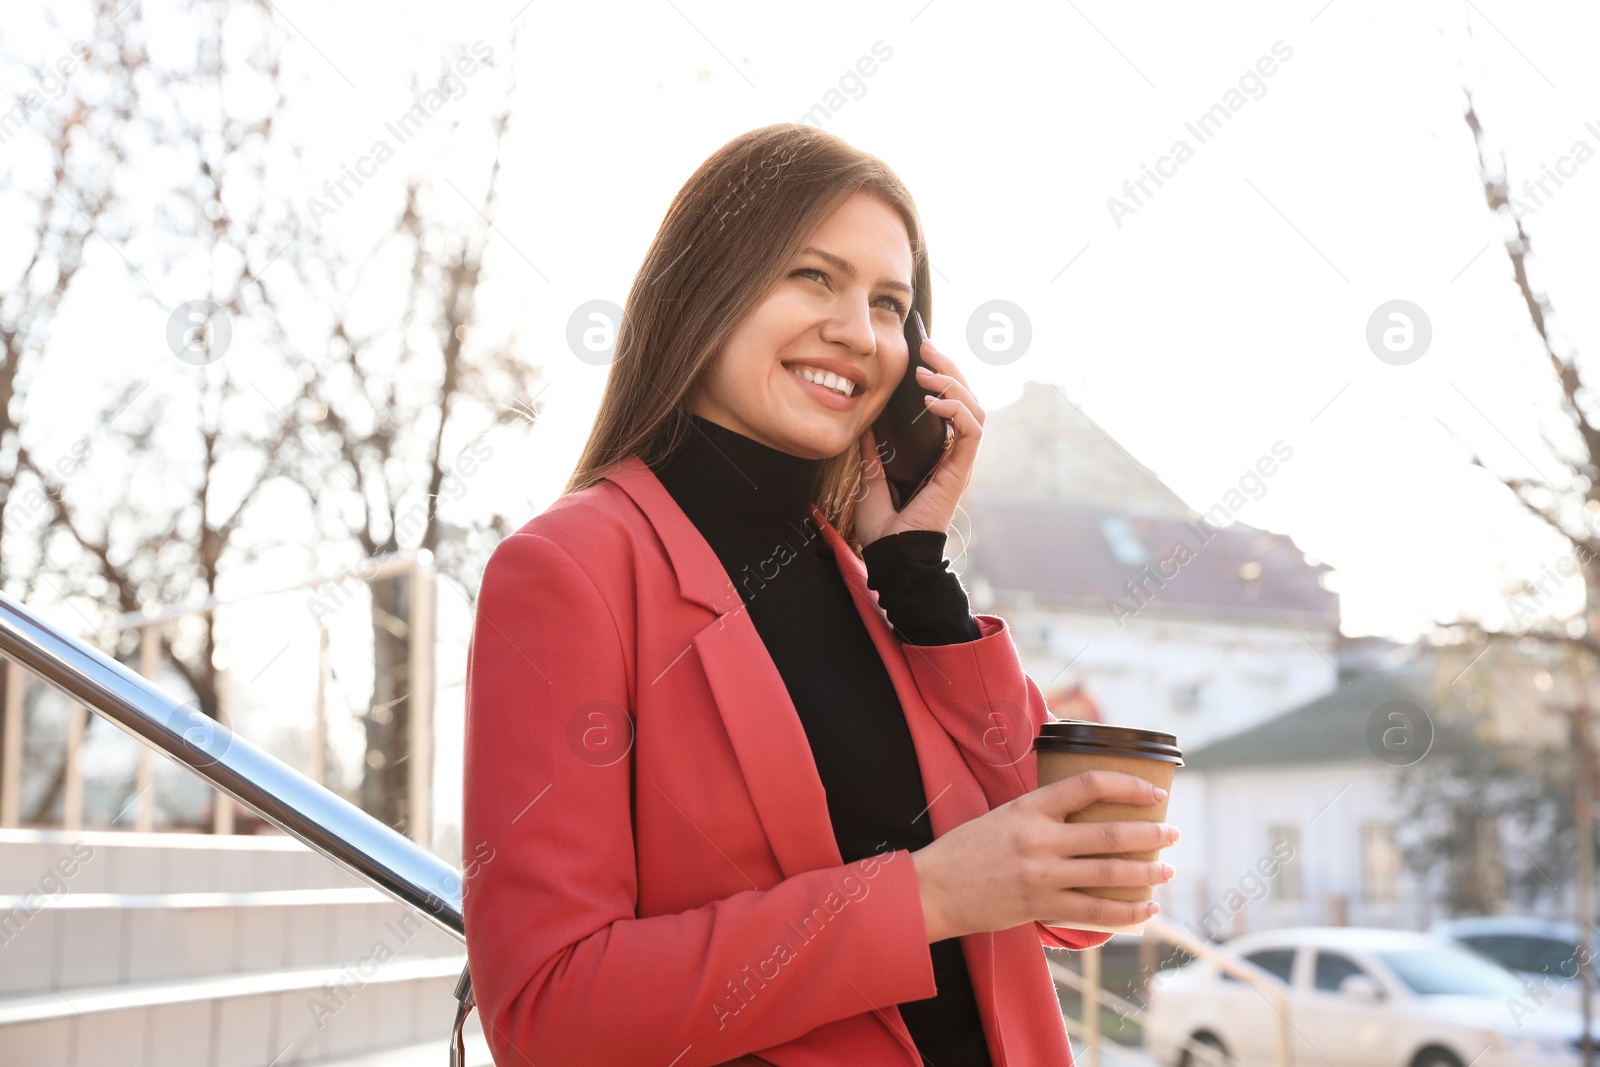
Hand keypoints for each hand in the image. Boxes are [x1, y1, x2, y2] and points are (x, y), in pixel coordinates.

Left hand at [855, 338, 984, 547]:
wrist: (891, 555)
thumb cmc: (883, 528)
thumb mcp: (871, 480)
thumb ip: (873, 454)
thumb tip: (864, 428)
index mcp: (938, 455)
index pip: (952, 406)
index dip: (942, 377)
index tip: (921, 356)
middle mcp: (954, 456)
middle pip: (968, 399)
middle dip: (950, 369)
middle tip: (926, 347)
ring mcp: (959, 463)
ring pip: (975, 409)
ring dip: (953, 384)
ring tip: (926, 373)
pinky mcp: (960, 471)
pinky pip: (972, 431)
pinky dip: (956, 410)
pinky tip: (933, 402)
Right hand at [910, 770, 1179, 942]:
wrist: (933, 889)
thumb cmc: (965, 851)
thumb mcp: (1001, 817)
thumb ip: (1040, 814)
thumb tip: (1084, 814)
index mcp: (1029, 807)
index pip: (1089, 785)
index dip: (1128, 785)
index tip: (1154, 792)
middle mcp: (1039, 839)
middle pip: (1110, 833)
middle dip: (1151, 834)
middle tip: (1173, 833)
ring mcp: (1041, 875)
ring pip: (1110, 873)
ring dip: (1147, 873)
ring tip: (1167, 870)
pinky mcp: (1040, 907)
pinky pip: (1095, 912)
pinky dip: (1127, 911)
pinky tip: (1146, 908)